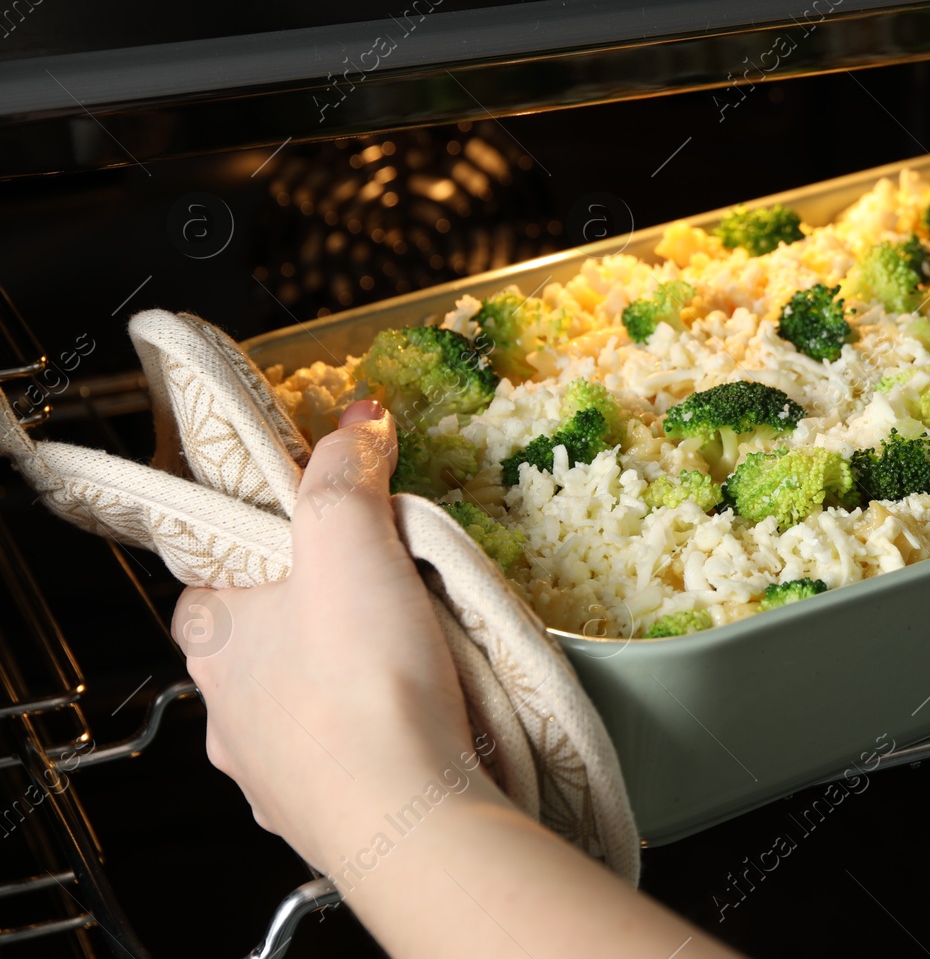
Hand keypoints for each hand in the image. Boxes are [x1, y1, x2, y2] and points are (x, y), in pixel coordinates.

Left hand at [175, 400, 740, 957]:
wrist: (403, 812)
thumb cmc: (362, 675)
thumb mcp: (348, 536)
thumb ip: (346, 468)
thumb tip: (358, 417)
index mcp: (213, 634)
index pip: (215, 575)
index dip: (266, 549)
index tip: (317, 539)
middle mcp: (224, 708)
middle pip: (260, 642)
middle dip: (311, 620)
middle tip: (377, 599)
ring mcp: (265, 769)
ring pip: (294, 709)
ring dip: (337, 686)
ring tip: (405, 666)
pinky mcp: (314, 816)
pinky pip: (335, 765)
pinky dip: (367, 743)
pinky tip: (411, 729)